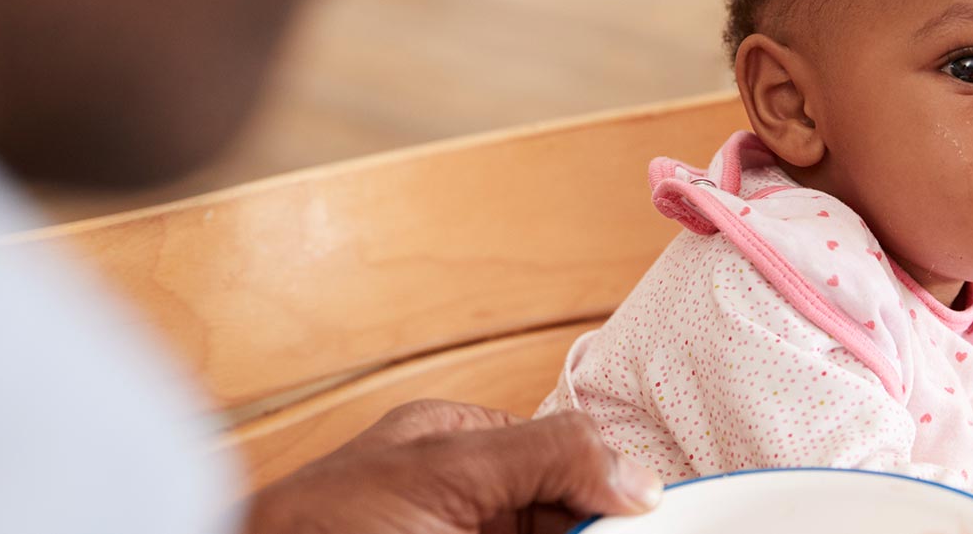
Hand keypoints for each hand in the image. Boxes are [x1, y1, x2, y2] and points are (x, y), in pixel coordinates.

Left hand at [245, 400, 662, 533]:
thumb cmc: (315, 528)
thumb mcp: (442, 474)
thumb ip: (545, 457)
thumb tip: (636, 474)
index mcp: (454, 447)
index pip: (563, 460)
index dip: (613, 491)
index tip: (656, 515)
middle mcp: (455, 502)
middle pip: (555, 514)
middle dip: (593, 523)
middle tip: (636, 528)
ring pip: (537, 532)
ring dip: (573, 528)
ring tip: (616, 527)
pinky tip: (573, 532)